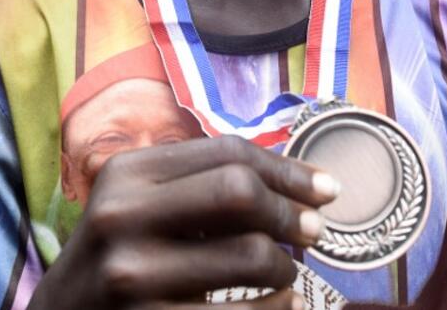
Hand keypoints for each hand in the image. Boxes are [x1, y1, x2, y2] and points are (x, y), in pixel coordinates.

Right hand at [28, 135, 339, 309]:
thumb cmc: (120, 257)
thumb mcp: (139, 206)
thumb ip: (200, 187)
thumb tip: (302, 187)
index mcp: (127, 174)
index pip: (227, 152)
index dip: (288, 169)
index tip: (326, 189)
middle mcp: (123, 217)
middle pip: (240, 191)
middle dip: (291, 213)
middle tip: (315, 233)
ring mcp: (133, 275)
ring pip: (252, 257)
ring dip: (287, 269)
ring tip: (286, 275)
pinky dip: (279, 309)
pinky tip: (284, 305)